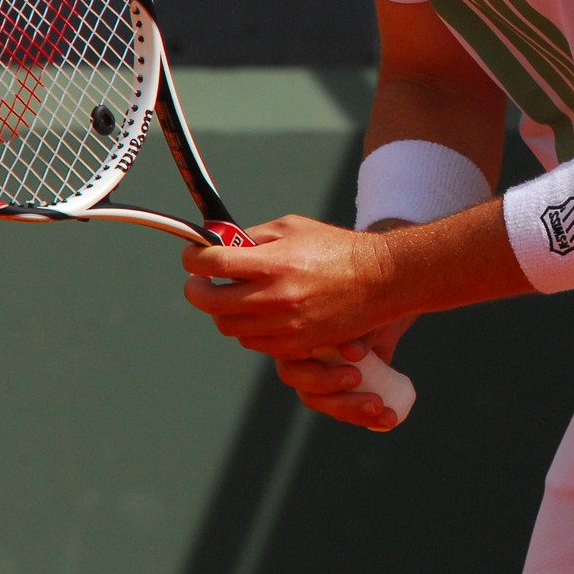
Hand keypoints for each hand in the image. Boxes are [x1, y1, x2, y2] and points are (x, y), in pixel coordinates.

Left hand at [181, 214, 402, 358]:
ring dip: (223, 309)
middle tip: (200, 281)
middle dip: (197, 289)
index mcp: (272, 264)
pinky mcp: (296, 345)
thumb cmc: (336, 248)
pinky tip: (259, 312)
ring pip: (228, 325)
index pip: (212, 264)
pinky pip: (253, 342)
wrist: (380, 280)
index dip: (193, 259)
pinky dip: (248, 327)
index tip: (192, 257)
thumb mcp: (293, 228)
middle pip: (209, 302)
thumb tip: (220, 243)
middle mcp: (274, 298)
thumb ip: (254, 237)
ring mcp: (284, 326)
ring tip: (234, 295)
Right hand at [276, 314, 419, 429]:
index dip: (316, 377)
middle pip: (307, 391)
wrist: (382, 311)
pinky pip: (346, 411)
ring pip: (327, 405)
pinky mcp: (339, 393)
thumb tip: (353, 353)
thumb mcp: (363, 311)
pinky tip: (388, 420)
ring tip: (383, 410)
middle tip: (367, 390)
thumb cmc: (365, 304)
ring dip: (354, 411)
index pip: (294, 366)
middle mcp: (302, 364)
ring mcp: (319, 382)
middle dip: (338, 396)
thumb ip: (357, 330)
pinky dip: (367, 418)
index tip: (351, 375)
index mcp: (295, 341)